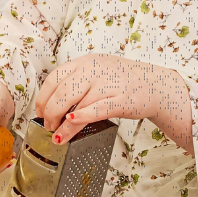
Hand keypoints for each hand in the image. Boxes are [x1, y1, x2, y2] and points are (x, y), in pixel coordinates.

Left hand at [35, 54, 190, 150]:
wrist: (156, 85)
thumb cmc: (123, 81)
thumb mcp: (97, 72)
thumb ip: (76, 81)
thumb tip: (51, 103)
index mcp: (85, 62)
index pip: (54, 78)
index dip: (43, 98)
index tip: (40, 112)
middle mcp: (94, 70)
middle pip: (61, 92)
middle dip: (50, 113)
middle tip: (48, 126)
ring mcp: (108, 84)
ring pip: (76, 104)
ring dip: (62, 123)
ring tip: (58, 134)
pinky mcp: (121, 100)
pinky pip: (95, 110)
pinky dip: (79, 119)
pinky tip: (70, 127)